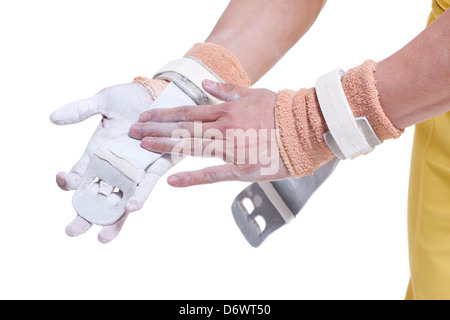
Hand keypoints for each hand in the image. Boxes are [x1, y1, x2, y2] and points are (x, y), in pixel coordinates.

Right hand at [51, 82, 172, 242]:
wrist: (162, 92)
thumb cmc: (131, 99)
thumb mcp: (103, 102)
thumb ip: (80, 110)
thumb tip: (52, 118)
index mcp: (99, 154)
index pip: (79, 175)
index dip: (69, 182)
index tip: (64, 178)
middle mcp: (116, 166)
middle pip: (98, 197)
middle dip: (85, 215)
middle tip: (71, 231)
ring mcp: (136, 168)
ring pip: (122, 199)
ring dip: (113, 218)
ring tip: (103, 237)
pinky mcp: (157, 166)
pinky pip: (147, 184)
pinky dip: (139, 195)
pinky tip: (131, 207)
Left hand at [129, 80, 290, 186]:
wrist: (306, 128)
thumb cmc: (281, 109)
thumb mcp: (254, 93)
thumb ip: (227, 89)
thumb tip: (207, 82)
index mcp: (227, 110)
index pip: (187, 112)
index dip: (164, 115)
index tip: (145, 116)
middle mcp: (225, 128)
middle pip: (183, 128)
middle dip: (156, 129)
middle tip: (132, 132)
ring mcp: (232, 148)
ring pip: (192, 147)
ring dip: (166, 146)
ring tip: (144, 146)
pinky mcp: (242, 168)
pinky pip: (213, 174)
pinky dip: (192, 177)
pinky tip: (173, 180)